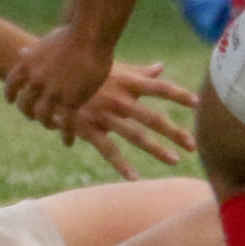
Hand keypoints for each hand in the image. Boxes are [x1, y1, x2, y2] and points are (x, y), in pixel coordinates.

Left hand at [6, 25, 112, 125]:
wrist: (90, 35)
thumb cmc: (73, 33)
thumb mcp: (47, 40)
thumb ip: (35, 51)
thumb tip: (22, 52)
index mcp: (28, 64)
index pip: (11, 84)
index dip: (10, 94)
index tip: (12, 101)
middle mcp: (36, 79)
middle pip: (25, 104)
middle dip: (28, 112)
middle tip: (34, 116)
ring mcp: (53, 91)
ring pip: (43, 116)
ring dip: (47, 123)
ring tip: (53, 126)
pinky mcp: (71, 99)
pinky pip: (66, 123)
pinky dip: (66, 134)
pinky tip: (68, 142)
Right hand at [63, 62, 198, 180]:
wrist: (47, 74)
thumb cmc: (83, 70)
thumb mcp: (112, 67)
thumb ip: (139, 72)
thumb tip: (161, 67)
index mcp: (126, 82)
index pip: (159, 87)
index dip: (178, 94)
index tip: (197, 102)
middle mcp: (119, 98)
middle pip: (153, 117)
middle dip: (174, 131)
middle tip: (194, 144)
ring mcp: (105, 114)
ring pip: (136, 136)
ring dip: (156, 149)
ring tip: (173, 160)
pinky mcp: (88, 127)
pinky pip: (109, 150)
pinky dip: (122, 165)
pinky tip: (134, 178)